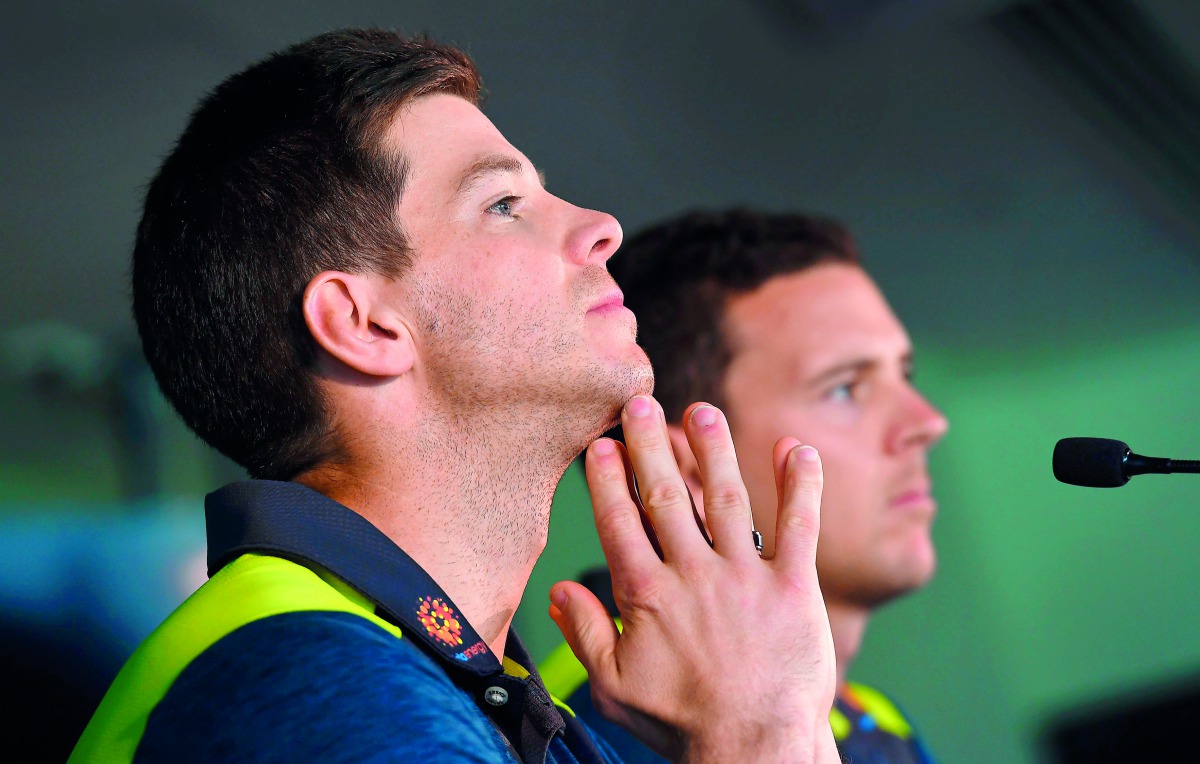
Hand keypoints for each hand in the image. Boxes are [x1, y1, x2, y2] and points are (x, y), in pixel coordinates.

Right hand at [548, 396, 837, 763]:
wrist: (753, 747)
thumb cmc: (681, 721)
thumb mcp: (615, 686)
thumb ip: (587, 633)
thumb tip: (559, 590)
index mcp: (648, 595)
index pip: (620, 522)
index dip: (608, 480)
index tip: (601, 443)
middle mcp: (694, 574)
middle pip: (666, 497)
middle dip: (650, 445)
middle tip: (640, 401)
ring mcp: (745, 577)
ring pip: (726, 499)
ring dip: (714, 451)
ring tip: (703, 411)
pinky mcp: (794, 587)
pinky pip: (798, 527)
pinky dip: (800, 486)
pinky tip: (796, 449)